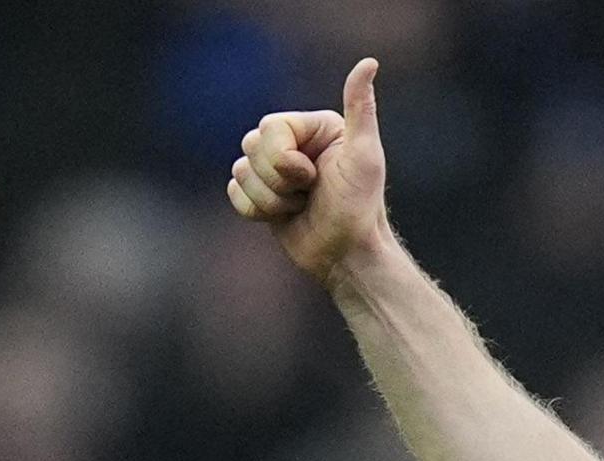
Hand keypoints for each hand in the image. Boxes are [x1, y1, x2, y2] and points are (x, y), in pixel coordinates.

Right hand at [230, 58, 388, 284]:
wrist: (347, 255)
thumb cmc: (359, 207)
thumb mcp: (364, 155)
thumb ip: (360, 109)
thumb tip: (369, 62)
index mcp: (314, 127)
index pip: (269, 128)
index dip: (283, 159)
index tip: (312, 177)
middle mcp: (293, 143)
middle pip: (250, 146)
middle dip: (277, 180)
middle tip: (308, 194)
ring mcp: (274, 170)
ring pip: (240, 171)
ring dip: (270, 199)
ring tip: (300, 208)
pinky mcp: (261, 195)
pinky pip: (234, 191)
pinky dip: (255, 210)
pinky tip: (283, 218)